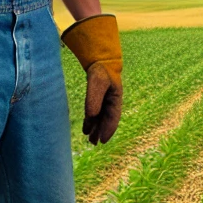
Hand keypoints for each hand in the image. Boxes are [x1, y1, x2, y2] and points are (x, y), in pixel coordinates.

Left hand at [60, 14, 123, 144]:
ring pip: (100, 117)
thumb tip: (91, 115)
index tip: (103, 141)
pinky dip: (91, 121)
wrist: (100, 58)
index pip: (112, 118)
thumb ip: (93, 98)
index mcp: (115, 98)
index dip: (108, 130)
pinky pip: (95, 112)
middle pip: (106, 120)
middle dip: (101, 132)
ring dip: (95, 128)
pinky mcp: (98, 97)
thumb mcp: (96, 81)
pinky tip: (87, 128)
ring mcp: (105, 99)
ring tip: (90, 140)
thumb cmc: (100, 69)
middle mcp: (111, 101)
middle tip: (95, 144)